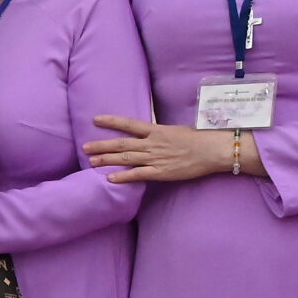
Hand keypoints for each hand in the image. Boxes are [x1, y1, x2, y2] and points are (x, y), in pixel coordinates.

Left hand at [82, 116, 238, 183]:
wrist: (211, 150)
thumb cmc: (198, 138)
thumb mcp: (177, 130)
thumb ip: (161, 133)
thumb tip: (152, 134)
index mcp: (156, 130)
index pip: (129, 124)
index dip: (111, 121)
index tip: (95, 119)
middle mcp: (152, 143)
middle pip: (121, 143)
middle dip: (101, 145)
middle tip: (85, 148)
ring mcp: (155, 158)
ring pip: (126, 158)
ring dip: (107, 160)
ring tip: (91, 162)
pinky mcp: (160, 172)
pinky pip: (138, 175)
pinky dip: (123, 177)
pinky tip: (110, 178)